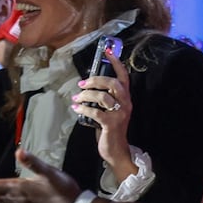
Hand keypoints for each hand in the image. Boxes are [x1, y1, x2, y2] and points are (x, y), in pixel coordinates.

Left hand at [71, 49, 135, 179]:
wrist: (116, 150)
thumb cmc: (110, 129)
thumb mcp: (110, 111)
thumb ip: (104, 99)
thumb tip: (86, 87)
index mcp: (126, 98)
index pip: (124, 77)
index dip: (116, 63)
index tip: (107, 51)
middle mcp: (126, 104)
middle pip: (113, 83)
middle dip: (96, 80)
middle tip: (82, 84)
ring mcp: (120, 114)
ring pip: (103, 96)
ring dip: (86, 95)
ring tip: (76, 98)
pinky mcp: (111, 124)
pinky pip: (96, 112)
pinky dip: (83, 108)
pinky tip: (76, 108)